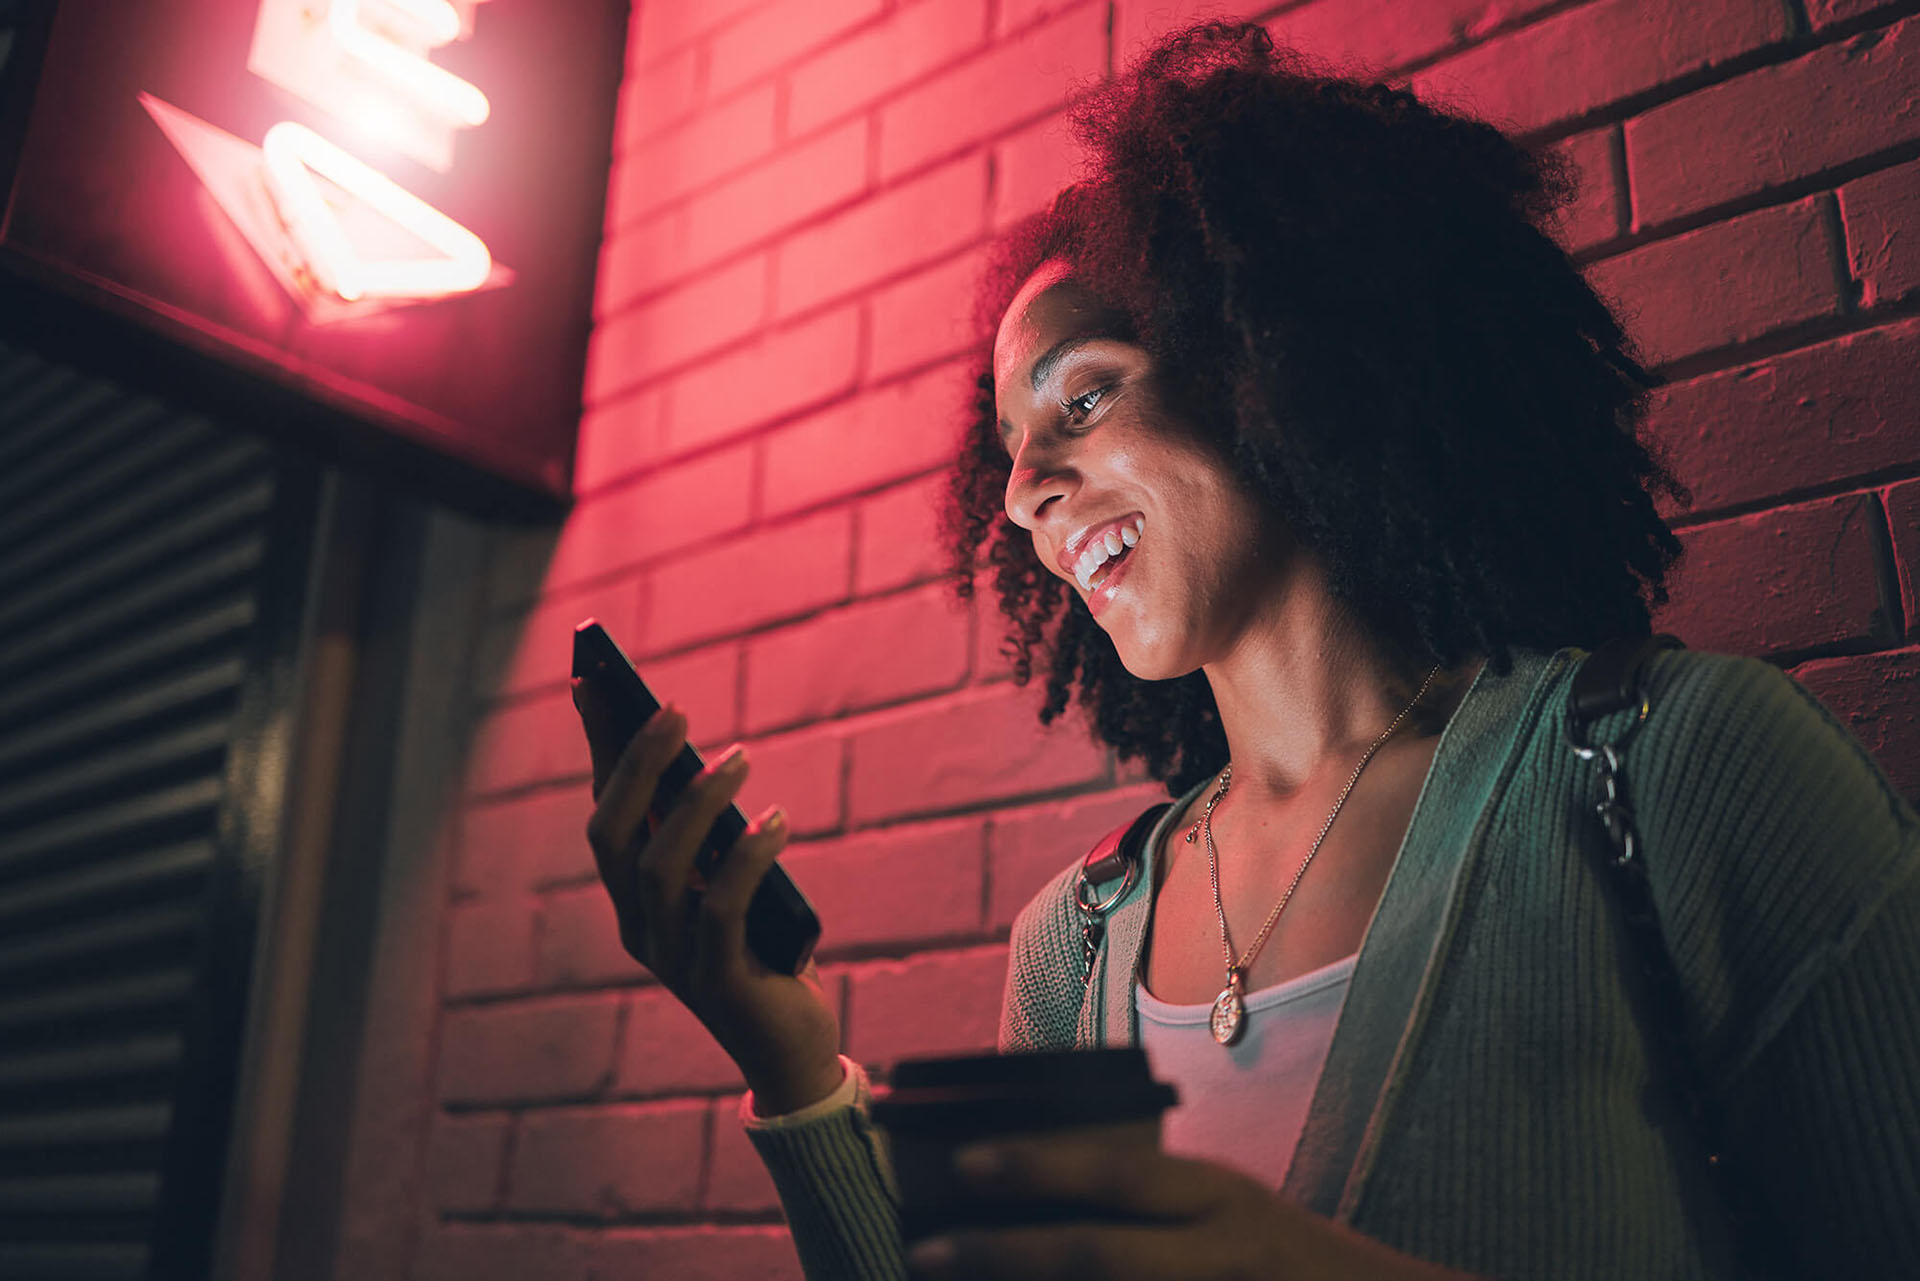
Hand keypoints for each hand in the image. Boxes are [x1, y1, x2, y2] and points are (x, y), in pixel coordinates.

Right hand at [574, 680, 843, 1112]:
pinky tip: (775, 820)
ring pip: (660, 868)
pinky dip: (745, 859)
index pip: (604, 812)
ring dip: (697, 804)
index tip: (592, 680)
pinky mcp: (720, 983)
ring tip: (738, 758)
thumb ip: (711, 838)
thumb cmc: (763, 952)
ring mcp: (672, 959)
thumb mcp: (731, 883)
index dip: (597, 749)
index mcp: (633, 900)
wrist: (791, 1047)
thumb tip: (705, 759)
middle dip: (636, 766)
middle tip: (674, 709)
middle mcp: (639, 928)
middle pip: (614, 836)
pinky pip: (721, 909)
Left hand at [906, 1133, 1483, 1280]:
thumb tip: (1027, 1180)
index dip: (1037, 1167)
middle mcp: (1221, 1251)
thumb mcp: (1223, 1210)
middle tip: (923, 1250)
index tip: (961, 1162)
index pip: (1117, 1176)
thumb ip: (1148, 1202)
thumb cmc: (1278, 1258)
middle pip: (1098, 1254)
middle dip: (1002, 1253)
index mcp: (1217, 1197)